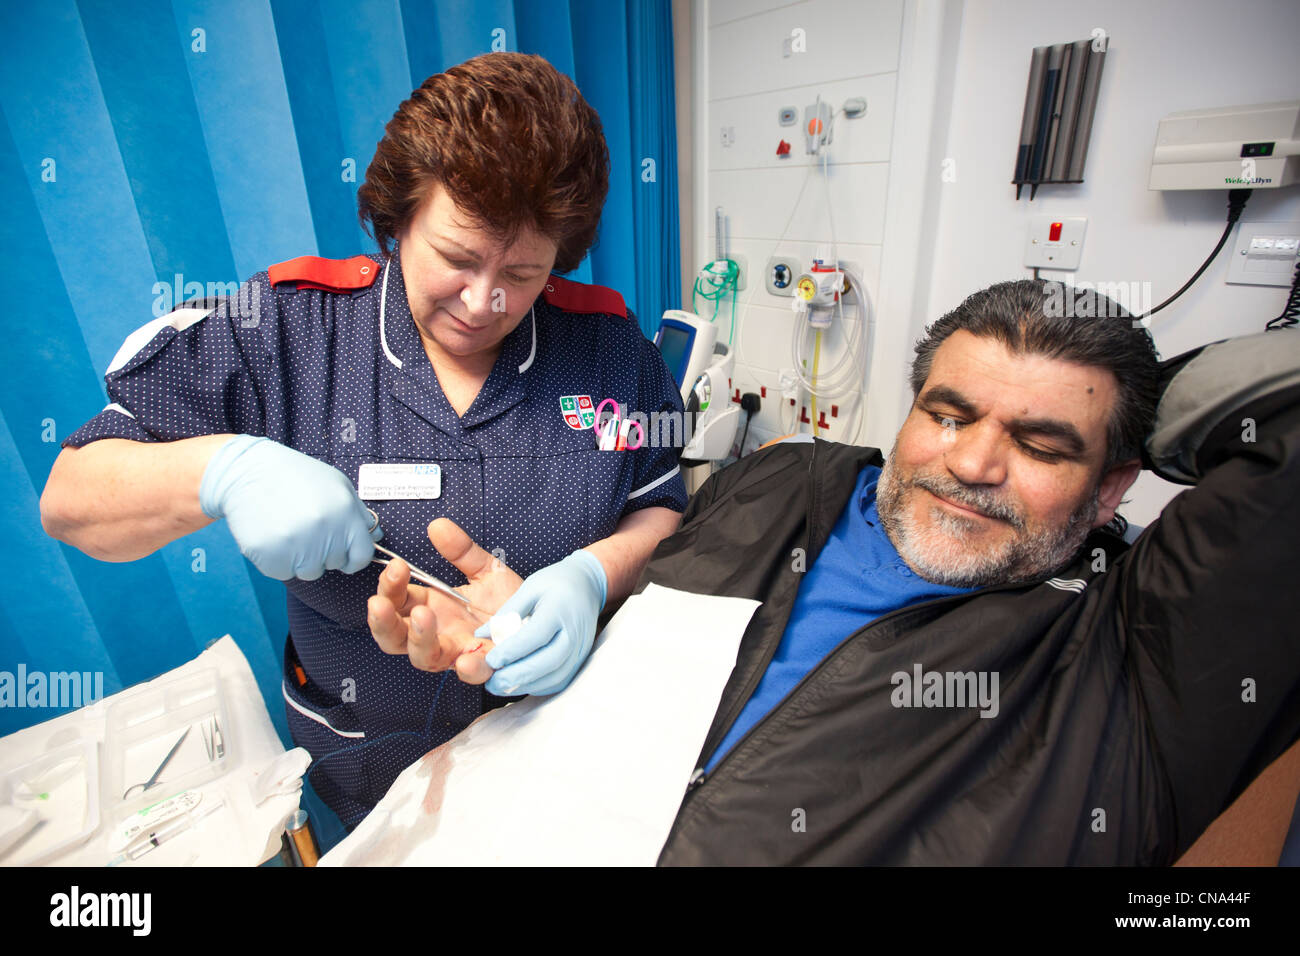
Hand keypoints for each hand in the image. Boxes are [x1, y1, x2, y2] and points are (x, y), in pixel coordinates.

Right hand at [199, 435, 379, 579]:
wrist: (247, 472)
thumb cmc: (296, 477)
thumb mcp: (336, 485)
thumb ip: (358, 513)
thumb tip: (376, 537)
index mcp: (345, 514)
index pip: (361, 556)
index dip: (352, 556)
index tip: (341, 550)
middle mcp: (324, 532)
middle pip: (334, 564)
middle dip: (324, 552)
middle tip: (305, 527)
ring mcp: (297, 546)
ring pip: (309, 572)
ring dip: (300, 558)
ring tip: (288, 529)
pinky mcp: (271, 557)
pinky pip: (284, 573)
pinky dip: (279, 560)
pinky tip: (273, 535)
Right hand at [368, 518, 523, 679]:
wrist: (544, 618)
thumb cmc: (510, 600)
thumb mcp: (486, 569)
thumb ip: (462, 550)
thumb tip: (438, 525)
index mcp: (432, 607)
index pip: (396, 601)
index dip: (389, 587)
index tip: (397, 567)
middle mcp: (438, 633)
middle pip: (394, 637)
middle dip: (383, 621)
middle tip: (380, 602)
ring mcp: (458, 651)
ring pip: (423, 657)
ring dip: (418, 638)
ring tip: (423, 615)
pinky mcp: (485, 664)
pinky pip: (471, 673)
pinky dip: (467, 669)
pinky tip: (465, 658)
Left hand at [477, 550, 606, 696]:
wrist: (588, 586)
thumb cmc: (556, 583)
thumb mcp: (530, 588)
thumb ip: (507, 612)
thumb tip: (480, 636)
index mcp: (559, 609)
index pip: (534, 636)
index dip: (511, 652)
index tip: (490, 661)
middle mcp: (574, 632)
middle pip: (547, 662)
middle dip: (516, 676)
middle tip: (491, 682)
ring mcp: (580, 649)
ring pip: (554, 677)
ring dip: (525, 686)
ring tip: (500, 686)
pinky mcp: (580, 660)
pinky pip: (559, 681)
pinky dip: (538, 686)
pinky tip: (519, 683)